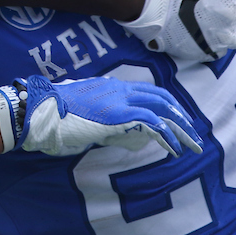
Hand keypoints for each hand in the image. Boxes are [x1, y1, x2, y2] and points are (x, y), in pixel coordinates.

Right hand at [10, 75, 202, 156]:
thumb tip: (117, 130)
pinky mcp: (119, 113)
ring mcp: (120, 99)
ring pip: (161, 109)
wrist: (43, 109)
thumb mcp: (86, 113)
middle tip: (193, 133)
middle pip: (161, 98)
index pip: (149, 92)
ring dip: (179, 129)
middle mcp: (120, 89)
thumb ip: (104, 117)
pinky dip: (166, 135)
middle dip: (180, 116)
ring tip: (190, 146)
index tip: (178, 120)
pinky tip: (173, 147)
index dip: (167, 105)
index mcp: (113, 87)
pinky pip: (151, 122)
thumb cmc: (57, 114)